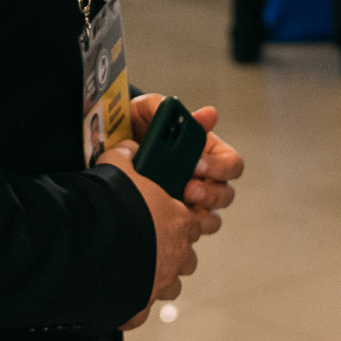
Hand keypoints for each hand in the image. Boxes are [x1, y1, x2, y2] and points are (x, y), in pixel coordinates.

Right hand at [96, 141, 199, 330]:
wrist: (92, 242)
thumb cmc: (113, 203)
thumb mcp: (121, 165)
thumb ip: (130, 156)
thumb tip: (130, 148)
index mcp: (180, 222)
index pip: (196, 221)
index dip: (181, 217)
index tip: (169, 216)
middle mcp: (176, 256)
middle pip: (186, 256)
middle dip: (172, 249)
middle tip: (151, 241)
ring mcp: (159, 283)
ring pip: (170, 284)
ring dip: (157, 276)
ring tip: (136, 267)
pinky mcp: (139, 307)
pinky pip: (139, 310)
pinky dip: (131, 304)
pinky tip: (116, 294)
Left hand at [129, 94, 242, 234]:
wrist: (108, 149)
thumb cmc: (135, 126)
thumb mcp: (145, 110)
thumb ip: (169, 107)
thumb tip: (207, 114)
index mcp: (206, 152)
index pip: (232, 163)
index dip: (220, 166)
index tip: (198, 163)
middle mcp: (204, 179)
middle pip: (225, 194)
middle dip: (210, 193)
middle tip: (188, 189)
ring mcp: (190, 202)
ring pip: (212, 218)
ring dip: (199, 215)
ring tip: (178, 205)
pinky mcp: (175, 220)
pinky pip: (190, 233)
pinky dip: (183, 230)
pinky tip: (167, 220)